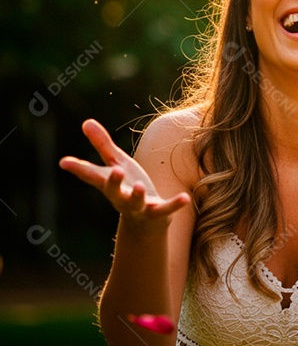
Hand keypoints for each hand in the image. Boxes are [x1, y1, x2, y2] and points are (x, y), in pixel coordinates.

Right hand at [59, 119, 189, 230]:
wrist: (145, 223)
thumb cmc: (128, 186)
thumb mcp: (117, 164)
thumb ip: (102, 145)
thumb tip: (86, 122)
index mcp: (110, 184)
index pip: (92, 175)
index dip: (78, 168)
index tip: (64, 162)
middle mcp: (121, 196)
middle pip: (112, 191)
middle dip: (112, 182)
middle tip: (114, 171)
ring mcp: (139, 207)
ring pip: (135, 203)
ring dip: (136, 196)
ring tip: (139, 186)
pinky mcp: (158, 213)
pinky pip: (165, 210)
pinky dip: (174, 205)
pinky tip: (185, 197)